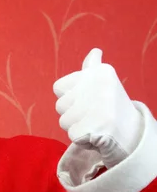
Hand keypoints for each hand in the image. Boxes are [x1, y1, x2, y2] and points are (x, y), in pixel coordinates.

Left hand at [53, 48, 142, 168]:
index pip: (58, 87)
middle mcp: (99, 85)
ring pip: (63, 121)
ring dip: (75, 127)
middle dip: (72, 114)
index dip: (69, 97)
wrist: (132, 132)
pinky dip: (81, 139)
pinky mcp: (95, 126)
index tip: (86, 100)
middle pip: (59, 106)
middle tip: (92, 114)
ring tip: (94, 124)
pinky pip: (71, 134)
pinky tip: (95, 135)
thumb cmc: (112, 106)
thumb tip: (94, 51)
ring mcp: (98, 106)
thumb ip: (92, 68)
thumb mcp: (104, 82)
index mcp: (100, 72)